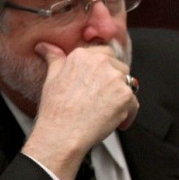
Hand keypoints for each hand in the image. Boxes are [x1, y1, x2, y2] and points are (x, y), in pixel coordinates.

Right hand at [22, 42, 138, 179]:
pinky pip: (134, 103)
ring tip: (108, 112)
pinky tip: (115, 122)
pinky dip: (128, 114)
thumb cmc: (56, 109)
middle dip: (115, 82)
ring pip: (128, 84)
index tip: (101, 82)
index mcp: (83, 55)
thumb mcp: (51, 77)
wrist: (63, 133)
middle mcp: (101, 62)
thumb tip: (44, 47)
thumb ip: (54, 58)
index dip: (105, 69)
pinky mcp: (126, 95)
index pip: (105, 53)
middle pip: (120, 67)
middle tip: (103, 99)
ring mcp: (115, 78)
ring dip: (121, 97)